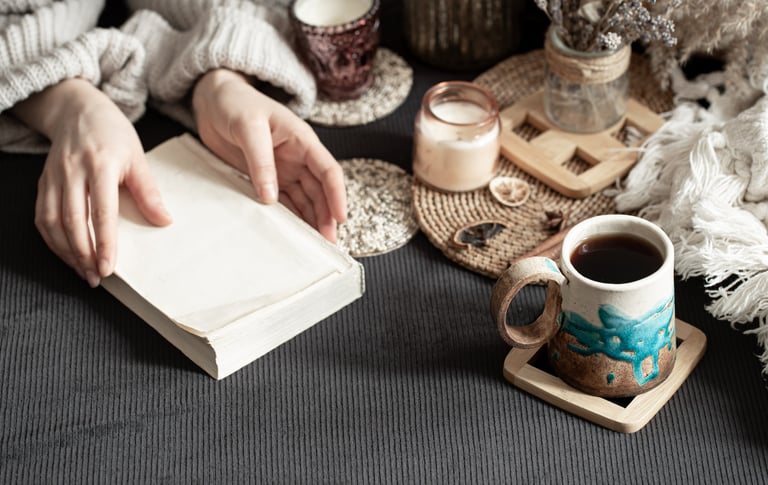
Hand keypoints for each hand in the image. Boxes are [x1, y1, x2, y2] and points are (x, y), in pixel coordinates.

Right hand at [11, 79, 171, 286]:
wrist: (77, 110)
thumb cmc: (113, 135)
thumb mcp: (138, 157)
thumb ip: (148, 191)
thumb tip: (164, 221)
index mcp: (100, 165)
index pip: (101, 211)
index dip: (104, 242)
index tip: (109, 266)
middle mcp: (72, 172)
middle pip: (72, 220)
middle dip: (83, 253)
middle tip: (97, 277)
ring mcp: (54, 177)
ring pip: (52, 221)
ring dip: (66, 252)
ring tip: (84, 271)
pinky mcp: (42, 182)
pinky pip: (41, 216)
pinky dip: (52, 240)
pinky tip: (67, 254)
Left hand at [192, 69, 346, 241]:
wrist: (213, 100)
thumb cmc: (234, 103)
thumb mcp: (249, 127)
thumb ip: (261, 162)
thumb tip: (270, 197)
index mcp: (302, 140)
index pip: (328, 170)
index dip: (337, 195)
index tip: (340, 218)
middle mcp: (298, 157)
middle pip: (320, 191)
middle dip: (326, 216)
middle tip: (326, 242)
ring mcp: (283, 170)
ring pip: (304, 199)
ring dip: (310, 220)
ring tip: (313, 244)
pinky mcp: (267, 178)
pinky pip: (283, 202)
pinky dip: (289, 217)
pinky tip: (292, 234)